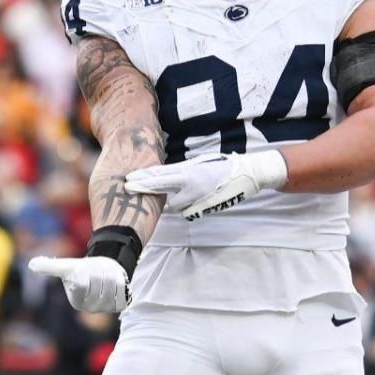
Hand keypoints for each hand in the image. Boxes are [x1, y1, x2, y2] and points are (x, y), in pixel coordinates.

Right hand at [29, 254, 129, 312]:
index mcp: (76, 301)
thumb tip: (31, 264)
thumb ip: (49, 267)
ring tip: (105, 272)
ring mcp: (106, 308)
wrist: (104, 270)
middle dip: (98, 270)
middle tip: (96, 269)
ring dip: (110, 273)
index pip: (81, 284)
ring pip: (111, 285)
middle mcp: (91, 308)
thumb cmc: (83, 270)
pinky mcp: (120, 305)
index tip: (82, 269)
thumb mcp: (66, 266)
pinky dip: (120, 281)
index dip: (83, 271)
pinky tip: (115, 280)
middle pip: (98, 283)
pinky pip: (121, 290)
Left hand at [126, 150, 287, 219]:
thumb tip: (167, 177)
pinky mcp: (202, 208)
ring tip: (187, 193)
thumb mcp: (201, 164)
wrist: (246, 175)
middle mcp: (189, 184)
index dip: (143, 177)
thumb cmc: (224, 167)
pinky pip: (187, 211)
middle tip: (128, 188)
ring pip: (174, 203)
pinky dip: (188, 207)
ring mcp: (196, 197)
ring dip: (175, 200)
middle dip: (143, 188)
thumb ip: (184, 171)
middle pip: (160, 187)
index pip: (160, 175)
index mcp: (189, 171)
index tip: (129, 179)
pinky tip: (199, 199)